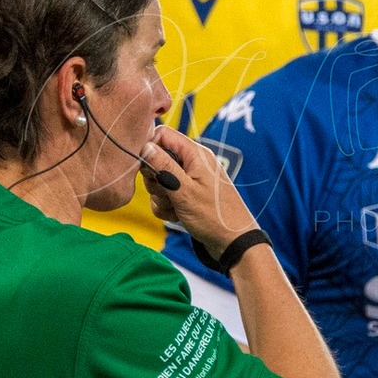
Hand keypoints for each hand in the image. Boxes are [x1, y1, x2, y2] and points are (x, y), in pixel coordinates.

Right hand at [142, 125, 258, 257]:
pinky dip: (167, 207)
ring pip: (159, 180)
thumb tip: (144, 146)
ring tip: (176, 208)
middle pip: (157, 159)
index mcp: (195, 154)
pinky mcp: (187, 194)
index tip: (145, 167)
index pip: (163, 134)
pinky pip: (165, 195)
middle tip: (167, 194)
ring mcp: (189, 179)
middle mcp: (192, 163)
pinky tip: (177, 216)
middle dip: (155, 180)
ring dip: (161, 197)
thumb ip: (164, 167)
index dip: (149, 147)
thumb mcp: (185, 191)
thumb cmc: (214, 217)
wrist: (232, 243)